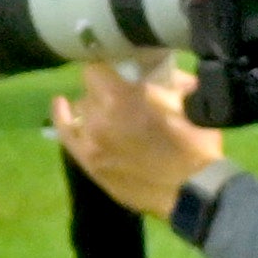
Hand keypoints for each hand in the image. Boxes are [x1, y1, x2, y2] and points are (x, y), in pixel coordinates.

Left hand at [47, 62, 221, 222]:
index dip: (108, 66)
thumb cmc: (195, 144)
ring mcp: (90, 142)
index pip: (95, 68)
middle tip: (125, 95)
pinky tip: (62, 105)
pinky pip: (66, 135)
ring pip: (81, 110)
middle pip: (90, 90)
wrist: (194, 191)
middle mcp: (96, 116)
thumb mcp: (186, 99)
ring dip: (95, 107)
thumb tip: (154, 65)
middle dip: (107, 89)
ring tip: (110, 111)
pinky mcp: (89, 163)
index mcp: (120, 97)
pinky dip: (62, 118)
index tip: (119, 68)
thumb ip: (165, 77)